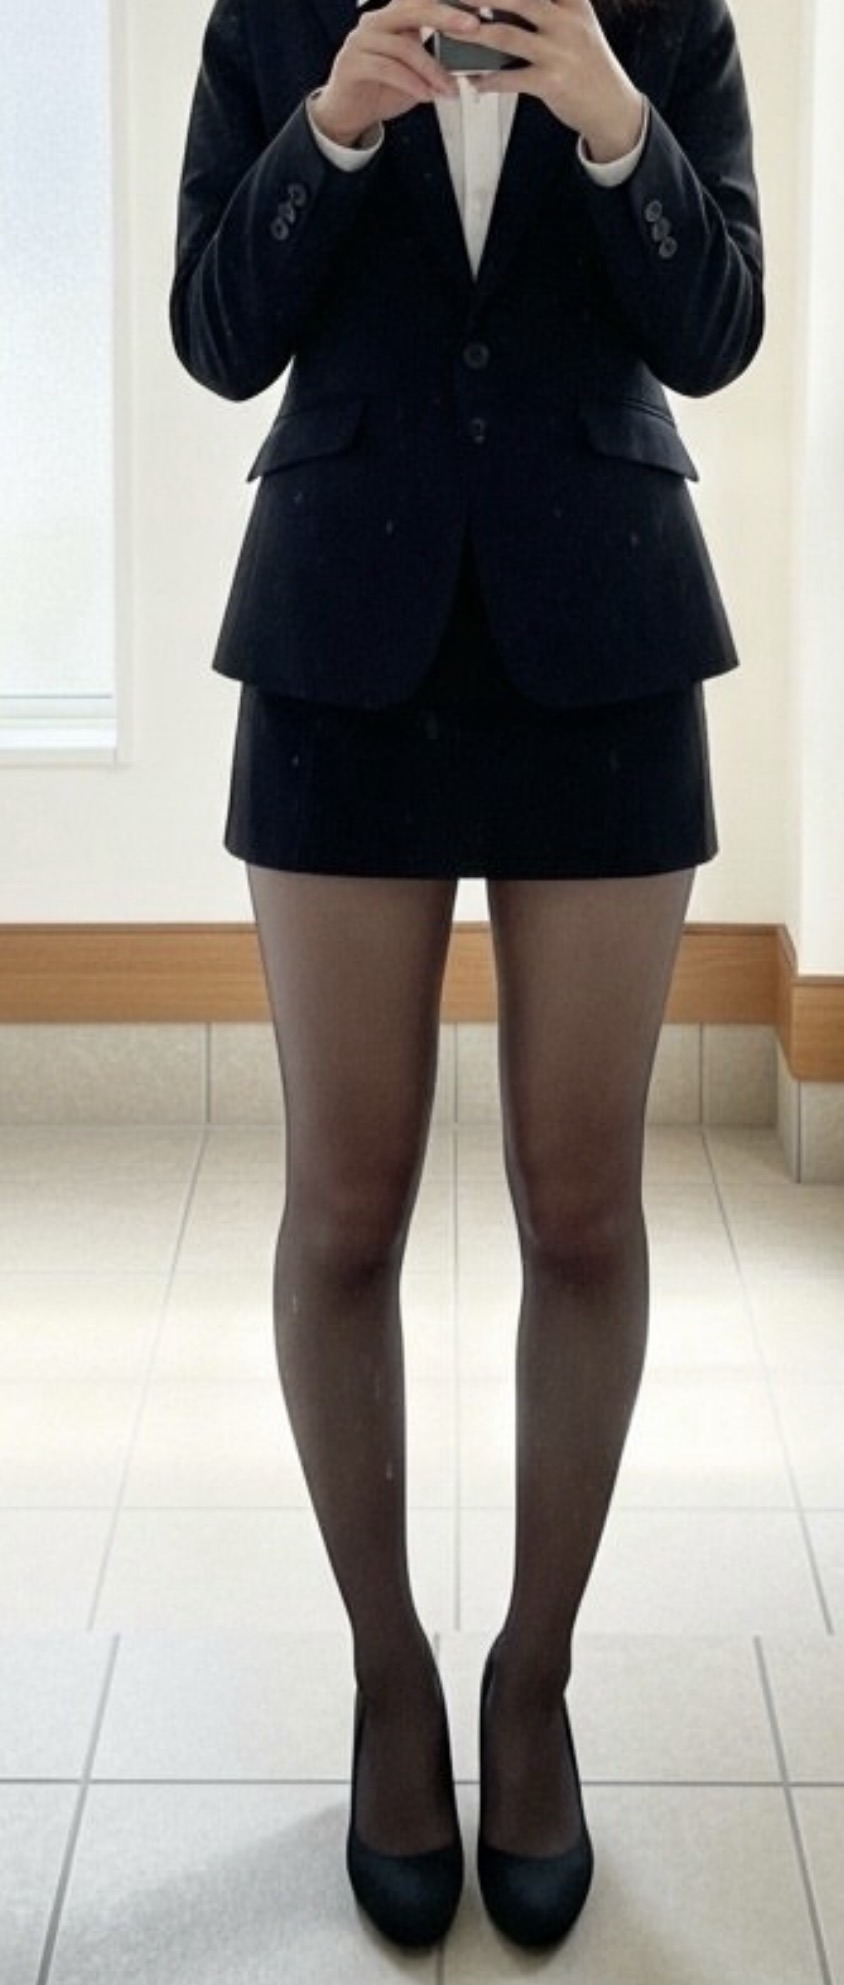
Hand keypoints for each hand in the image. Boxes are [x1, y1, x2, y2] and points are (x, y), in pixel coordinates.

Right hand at [311, 0, 482, 146]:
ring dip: (432, 70)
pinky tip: (427, 96)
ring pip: (403, 46)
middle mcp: (375, 21)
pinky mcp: (351, 64)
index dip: (449, 2)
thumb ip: (436, 56)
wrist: (349, 114)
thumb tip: (471, 52)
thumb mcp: (417, 70)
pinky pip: (388, 69)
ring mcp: (360, 41)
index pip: (422, 0)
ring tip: (449, 89)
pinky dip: (412, 84)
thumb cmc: (383, 89)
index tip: (477, 9)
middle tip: (473, 27)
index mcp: (392, 16)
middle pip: (413, 8)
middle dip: (446, 16)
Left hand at [454, 0, 643, 159]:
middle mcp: (567, 22)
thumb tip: (505, 5)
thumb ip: (549, 10)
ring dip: (473, 35)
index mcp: (573, 2)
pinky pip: (510, 79)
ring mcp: (559, 52)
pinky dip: (488, 80)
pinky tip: (474, 81)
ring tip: (451, 33)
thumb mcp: (576, 26)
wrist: (612, 107)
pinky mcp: (552, 82)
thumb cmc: (587, 64)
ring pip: (506, 37)